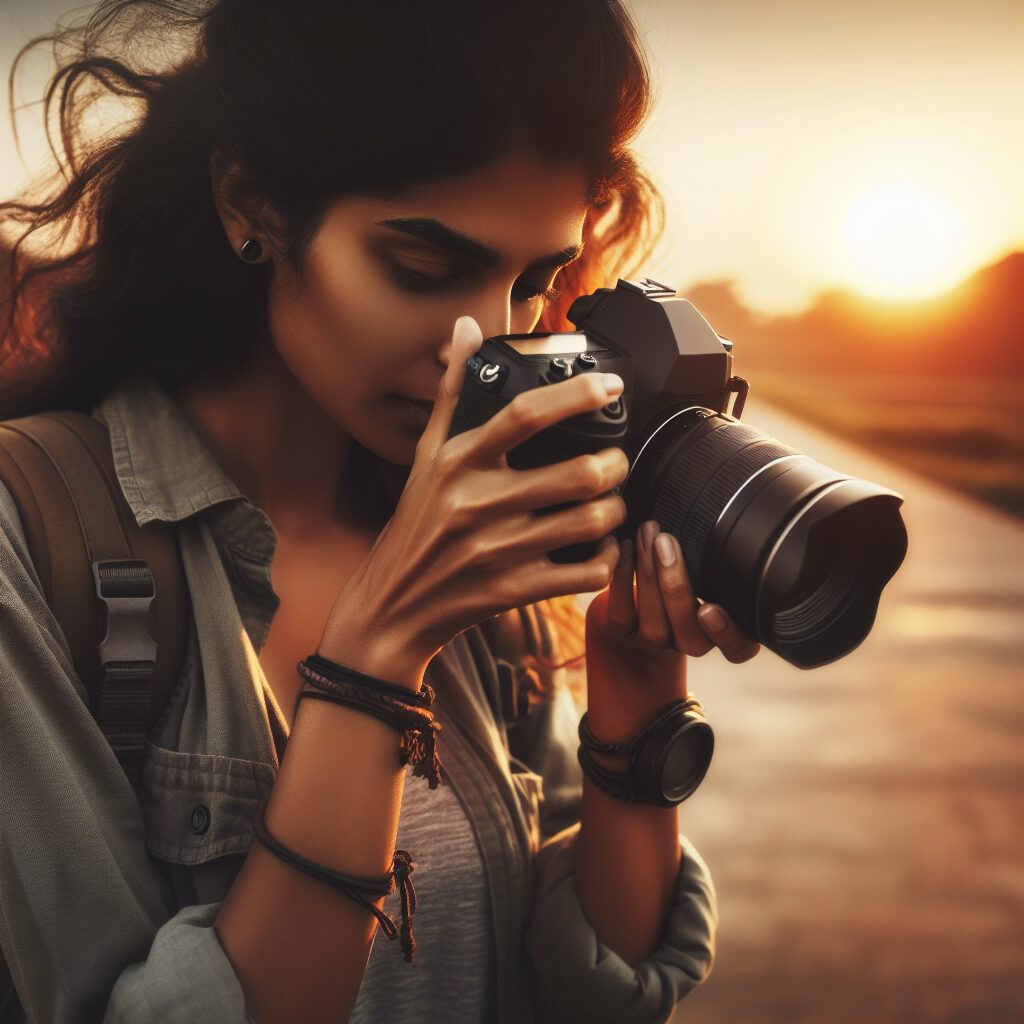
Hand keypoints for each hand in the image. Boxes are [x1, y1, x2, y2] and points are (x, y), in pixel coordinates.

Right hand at [319, 315, 629, 686]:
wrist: (393, 605)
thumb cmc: (415, 525)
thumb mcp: (425, 456)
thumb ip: (451, 393)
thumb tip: (464, 328)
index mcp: (458, 463)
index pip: (524, 415)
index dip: (576, 394)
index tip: (610, 385)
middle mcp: (477, 504)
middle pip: (577, 473)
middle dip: (614, 463)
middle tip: (616, 458)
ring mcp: (498, 551)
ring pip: (589, 522)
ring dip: (616, 508)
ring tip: (613, 499)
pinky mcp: (513, 590)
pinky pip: (584, 572)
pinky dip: (607, 557)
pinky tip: (602, 545)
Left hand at [584, 519, 760, 738]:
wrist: (640, 574)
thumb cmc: (689, 555)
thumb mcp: (710, 555)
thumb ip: (723, 548)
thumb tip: (740, 493)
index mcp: (725, 628)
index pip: (739, 650)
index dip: (727, 634)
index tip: (710, 607)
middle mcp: (692, 642)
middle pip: (690, 637)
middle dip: (675, 586)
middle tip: (665, 541)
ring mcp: (657, 643)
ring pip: (655, 628)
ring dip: (647, 576)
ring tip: (646, 534)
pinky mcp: (624, 636)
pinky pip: (621, 618)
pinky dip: (621, 581)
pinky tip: (624, 548)